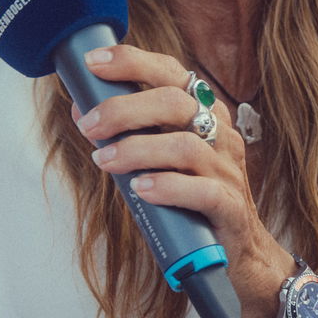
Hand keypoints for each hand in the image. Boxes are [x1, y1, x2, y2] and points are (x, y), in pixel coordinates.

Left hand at [73, 44, 293, 317]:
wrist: (237, 254)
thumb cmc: (188, 199)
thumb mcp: (156, 159)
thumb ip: (126, 134)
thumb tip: (80, 110)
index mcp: (204, 112)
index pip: (172, 73)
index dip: (133, 62)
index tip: (93, 63)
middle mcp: (220, 133)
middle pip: (176, 102)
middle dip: (125, 109)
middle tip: (89, 125)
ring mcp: (229, 170)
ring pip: (185, 146)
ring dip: (137, 150)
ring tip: (104, 161)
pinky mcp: (231, 208)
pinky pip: (202, 191)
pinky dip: (168, 187)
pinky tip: (141, 190)